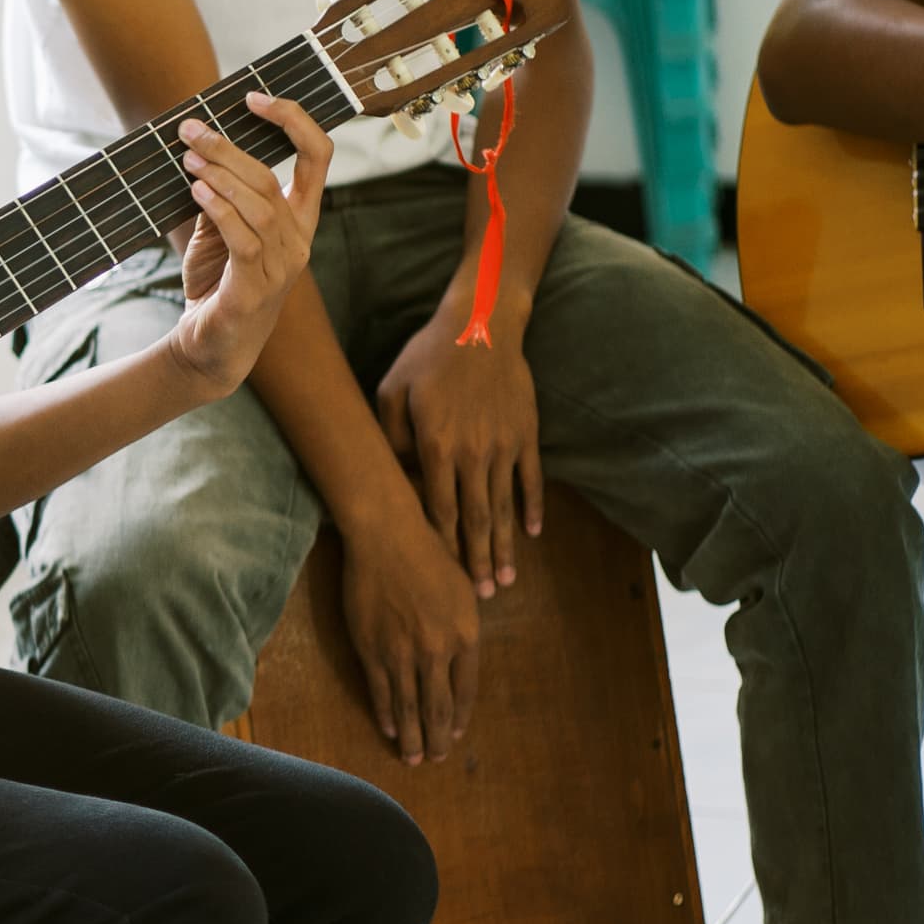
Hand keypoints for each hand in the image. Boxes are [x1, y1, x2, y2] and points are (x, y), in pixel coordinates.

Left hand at [152, 93, 333, 398]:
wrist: (208, 347)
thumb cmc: (216, 284)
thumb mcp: (217, 231)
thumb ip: (220, 196)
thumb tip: (201, 149)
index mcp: (299, 219)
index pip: (318, 157)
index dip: (295, 120)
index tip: (256, 98)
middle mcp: (299, 239)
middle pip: (274, 176)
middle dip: (230, 147)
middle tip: (191, 129)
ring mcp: (283, 266)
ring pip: (260, 204)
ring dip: (220, 174)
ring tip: (187, 156)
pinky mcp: (256, 288)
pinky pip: (245, 238)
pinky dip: (220, 209)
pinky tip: (197, 190)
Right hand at [340, 501, 483, 764]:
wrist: (387, 537)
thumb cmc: (430, 553)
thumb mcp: (463, 589)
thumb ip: (464, 627)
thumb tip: (462, 657)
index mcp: (466, 636)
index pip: (465, 690)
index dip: (459, 716)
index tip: (454, 734)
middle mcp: (437, 651)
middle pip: (438, 707)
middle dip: (437, 738)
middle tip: (435, 759)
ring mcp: (402, 652)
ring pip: (409, 706)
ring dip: (411, 736)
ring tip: (411, 758)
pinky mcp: (372, 649)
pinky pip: (381, 690)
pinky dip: (386, 713)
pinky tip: (388, 728)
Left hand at [375, 322, 543, 595]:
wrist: (481, 325)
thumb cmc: (427, 357)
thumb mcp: (392, 392)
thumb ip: (391, 439)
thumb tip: (395, 480)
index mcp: (437, 446)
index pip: (439, 510)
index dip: (443, 547)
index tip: (445, 578)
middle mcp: (473, 453)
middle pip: (475, 519)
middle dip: (478, 561)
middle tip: (483, 598)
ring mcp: (504, 445)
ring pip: (504, 506)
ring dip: (504, 545)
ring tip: (505, 580)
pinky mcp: (526, 433)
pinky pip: (531, 479)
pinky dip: (532, 508)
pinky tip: (531, 534)